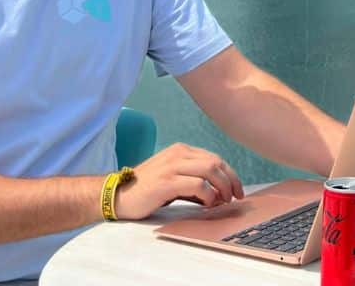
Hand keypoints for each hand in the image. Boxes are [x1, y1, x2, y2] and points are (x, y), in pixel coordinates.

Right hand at [112, 143, 244, 220]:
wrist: (118, 195)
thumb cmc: (147, 190)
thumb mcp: (173, 179)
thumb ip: (194, 182)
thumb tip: (219, 194)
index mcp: (181, 151)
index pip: (215, 158)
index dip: (230, 174)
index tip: (237, 190)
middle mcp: (178, 154)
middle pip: (216, 162)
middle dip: (230, 181)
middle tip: (234, 198)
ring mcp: (172, 166)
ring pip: (210, 170)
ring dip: (222, 188)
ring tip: (222, 202)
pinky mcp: (166, 181)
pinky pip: (198, 185)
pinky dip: (208, 195)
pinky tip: (207, 204)